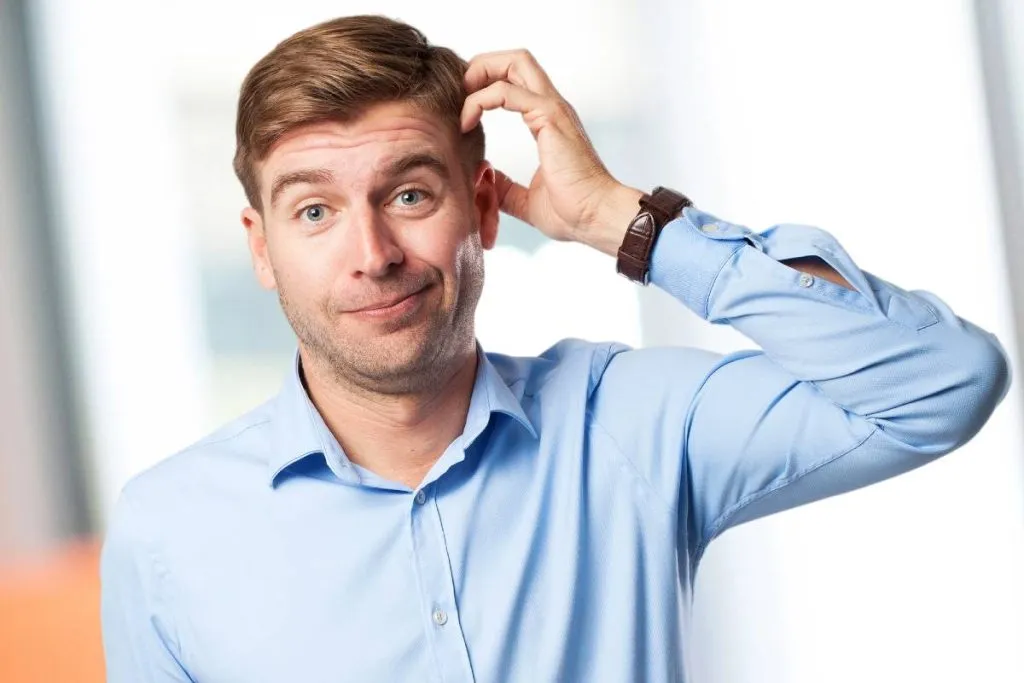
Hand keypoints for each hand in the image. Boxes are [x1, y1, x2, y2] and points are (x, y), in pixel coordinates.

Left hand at [461, 50, 641, 249]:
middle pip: (515, 60)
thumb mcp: (527, 200)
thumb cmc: (572, 212)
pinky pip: (506, 92)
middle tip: (461, 95)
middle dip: (481, 67)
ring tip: (462, 102)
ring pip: (514, 63)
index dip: (486, 85)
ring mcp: (552, 109)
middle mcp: (551, 108)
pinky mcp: (548, 117)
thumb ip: (506, 188)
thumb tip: (488, 182)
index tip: (464, 112)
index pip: (517, 81)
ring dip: (480, 74)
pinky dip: (480, 99)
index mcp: (548, 122)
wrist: (595, 218)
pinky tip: (468, 122)